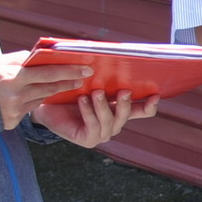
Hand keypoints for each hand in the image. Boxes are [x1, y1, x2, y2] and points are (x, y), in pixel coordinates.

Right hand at [0, 51, 94, 125]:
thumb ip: (21, 59)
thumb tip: (42, 56)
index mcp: (12, 77)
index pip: (48, 73)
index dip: (69, 71)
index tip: (86, 69)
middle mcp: (15, 96)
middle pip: (49, 88)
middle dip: (68, 82)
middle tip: (83, 78)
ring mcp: (13, 111)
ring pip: (40, 99)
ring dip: (52, 92)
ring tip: (66, 84)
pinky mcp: (10, 122)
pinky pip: (28, 110)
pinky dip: (32, 102)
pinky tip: (35, 96)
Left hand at [33, 90, 159, 148]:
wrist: (46, 104)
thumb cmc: (70, 92)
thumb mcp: (91, 83)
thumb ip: (106, 79)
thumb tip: (117, 61)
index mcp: (120, 110)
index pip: (142, 111)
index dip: (150, 105)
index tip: (155, 95)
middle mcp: (114, 124)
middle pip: (126, 115)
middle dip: (125, 103)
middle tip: (123, 91)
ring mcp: (102, 134)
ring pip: (110, 121)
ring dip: (103, 106)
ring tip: (95, 92)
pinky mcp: (88, 140)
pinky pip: (93, 126)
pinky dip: (88, 112)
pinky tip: (82, 99)